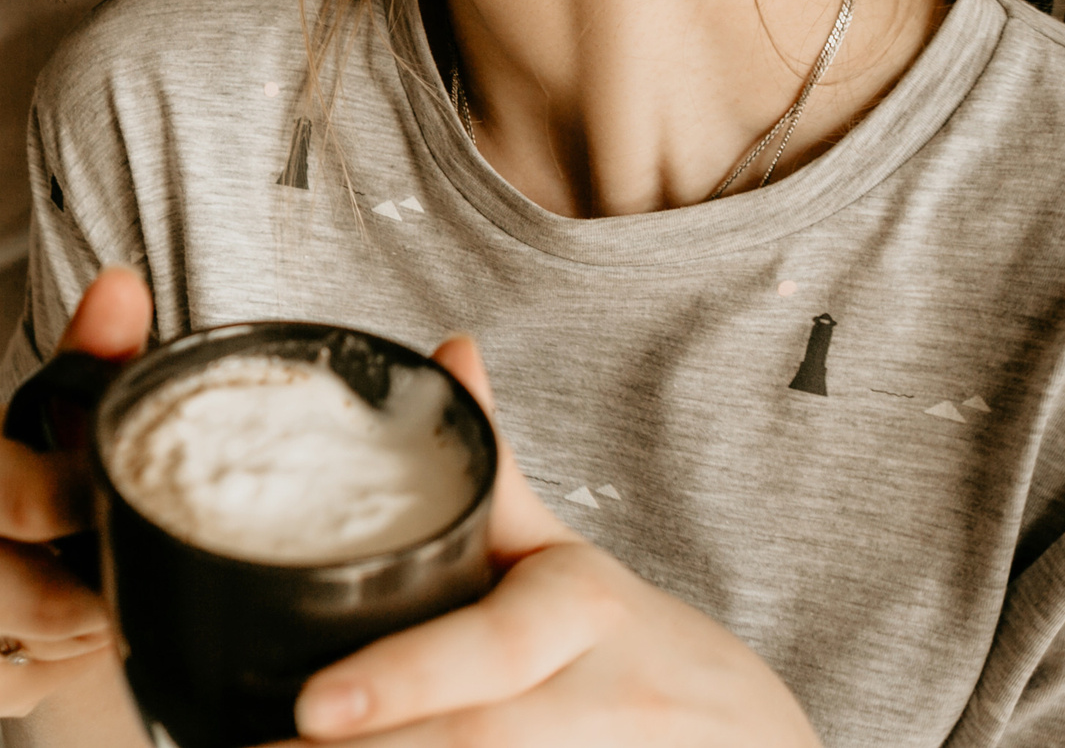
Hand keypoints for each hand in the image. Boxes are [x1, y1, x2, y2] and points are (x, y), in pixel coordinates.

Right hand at [0, 267, 152, 716]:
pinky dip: (64, 657)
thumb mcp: (44, 409)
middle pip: (50, 600)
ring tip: (84, 569)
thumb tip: (122, 289)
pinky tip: (55, 617)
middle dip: (103, 579)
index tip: (139, 497)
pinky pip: (36, 685)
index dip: (107, 503)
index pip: (34, 501)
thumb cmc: (12, 465)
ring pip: (52, 647)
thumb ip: (88, 352)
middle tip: (123, 549)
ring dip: (90, 618)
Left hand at [278, 338, 818, 747]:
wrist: (753, 739)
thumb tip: (449, 354)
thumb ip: (496, 476)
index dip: (402, 681)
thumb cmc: (629, 645)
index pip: (490, 650)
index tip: (312, 707)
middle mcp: (601, 702)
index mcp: (582, 615)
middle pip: (476, 741)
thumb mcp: (565, 557)